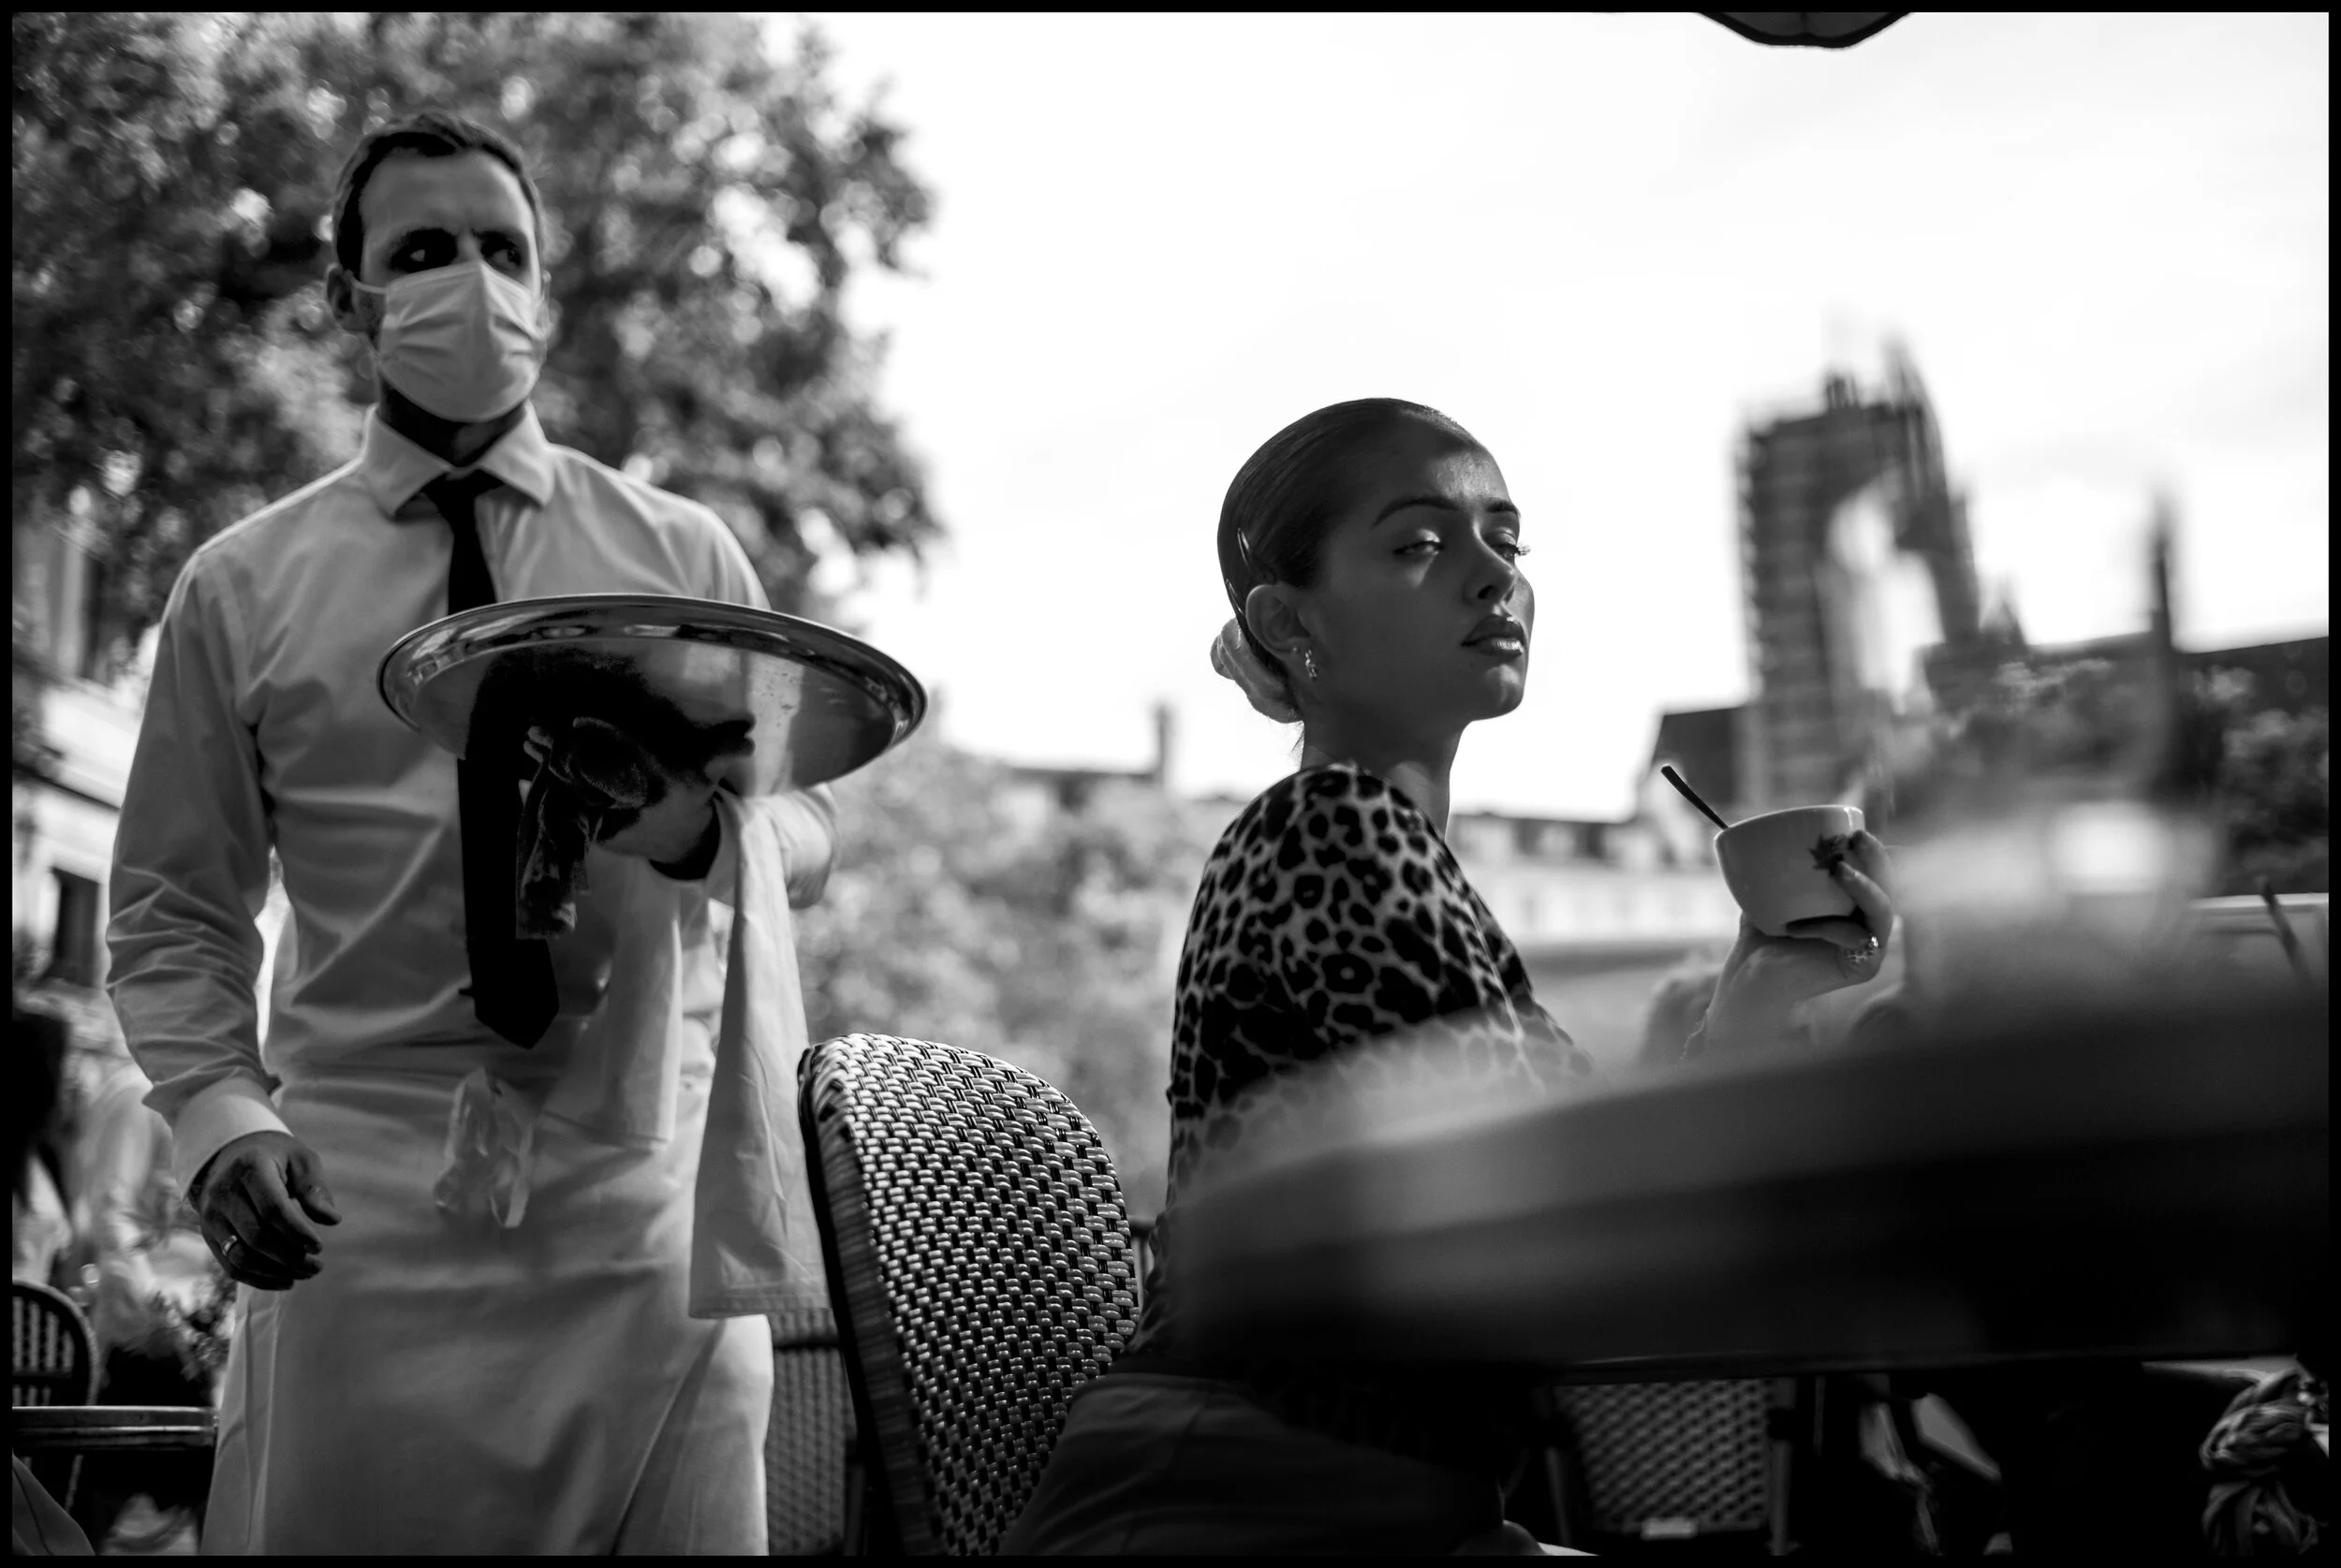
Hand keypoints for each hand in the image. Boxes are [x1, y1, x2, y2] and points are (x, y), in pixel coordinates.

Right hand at [189, 1130, 338, 1290]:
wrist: (232, 1154)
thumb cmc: (276, 1157)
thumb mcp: (301, 1160)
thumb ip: (314, 1189)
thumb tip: (332, 1220)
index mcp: (250, 1168)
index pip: (272, 1208)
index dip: (297, 1232)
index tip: (319, 1247)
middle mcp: (224, 1193)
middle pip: (256, 1236)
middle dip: (290, 1257)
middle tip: (317, 1266)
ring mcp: (211, 1216)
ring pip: (240, 1256)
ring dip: (275, 1272)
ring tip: (305, 1274)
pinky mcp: (208, 1234)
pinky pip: (230, 1265)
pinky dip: (258, 1279)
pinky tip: (285, 1280)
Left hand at [523, 716, 750, 866]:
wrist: (679, 841)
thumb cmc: (691, 795)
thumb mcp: (709, 772)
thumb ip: (724, 749)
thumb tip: (749, 731)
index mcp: (661, 783)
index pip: (625, 755)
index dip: (599, 738)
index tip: (576, 720)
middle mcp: (634, 803)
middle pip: (589, 770)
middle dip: (561, 750)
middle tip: (535, 729)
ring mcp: (612, 820)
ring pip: (574, 788)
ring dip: (548, 764)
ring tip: (528, 741)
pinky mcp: (594, 832)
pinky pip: (567, 805)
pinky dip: (549, 786)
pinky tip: (532, 765)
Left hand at [1706, 829, 1896, 1045]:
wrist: (1748, 977)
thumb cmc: (1760, 937)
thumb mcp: (1773, 891)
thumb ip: (1785, 864)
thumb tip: (1779, 827)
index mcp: (1854, 907)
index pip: (1875, 874)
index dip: (1876, 852)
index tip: (1858, 828)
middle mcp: (1868, 925)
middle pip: (1888, 886)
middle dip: (1878, 858)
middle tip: (1858, 837)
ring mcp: (1871, 947)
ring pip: (1884, 909)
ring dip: (1867, 886)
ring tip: (1840, 869)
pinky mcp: (1865, 967)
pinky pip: (1860, 937)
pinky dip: (1830, 927)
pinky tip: (1797, 926)